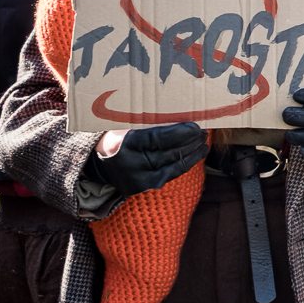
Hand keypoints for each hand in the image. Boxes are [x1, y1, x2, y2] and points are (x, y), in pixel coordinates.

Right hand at [90, 122, 206, 196]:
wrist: (100, 165)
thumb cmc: (116, 138)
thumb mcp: (125, 126)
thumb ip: (148, 123)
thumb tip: (182, 115)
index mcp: (124, 145)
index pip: (158, 139)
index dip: (180, 133)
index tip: (196, 126)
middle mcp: (132, 165)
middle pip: (170, 152)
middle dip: (191, 141)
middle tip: (204, 131)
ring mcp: (139, 179)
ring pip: (175, 164)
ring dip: (193, 152)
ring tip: (203, 141)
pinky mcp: (146, 187)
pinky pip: (172, 173)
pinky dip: (187, 162)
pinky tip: (197, 153)